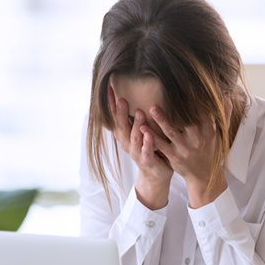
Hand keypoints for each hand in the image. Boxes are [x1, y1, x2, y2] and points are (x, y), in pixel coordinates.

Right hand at [108, 86, 172, 209]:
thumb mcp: (139, 132)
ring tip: (139, 112)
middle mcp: (127, 143)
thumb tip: (135, 95)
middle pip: (122, 126)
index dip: (111, 104)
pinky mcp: (147, 161)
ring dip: (136, 125)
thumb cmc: (149, 149)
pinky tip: (149, 134)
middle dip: (121, 113)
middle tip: (122, 99)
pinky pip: (147, 151)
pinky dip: (147, 142)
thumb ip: (136, 118)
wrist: (155, 175)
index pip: (115, 117)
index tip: (109, 88)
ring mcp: (136, 153)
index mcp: (124, 135)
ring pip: (134, 137)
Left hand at [143, 100, 231, 208]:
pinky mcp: (174, 157)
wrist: (203, 176)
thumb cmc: (210, 150)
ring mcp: (185, 149)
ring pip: (172, 132)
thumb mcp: (221, 134)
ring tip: (152, 109)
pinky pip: (161, 146)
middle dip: (177, 108)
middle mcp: (198, 140)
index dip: (195, 100)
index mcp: (210, 131)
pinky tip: (143, 128)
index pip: (203, 112)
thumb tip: (226, 95)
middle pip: (187, 121)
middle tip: (166, 94)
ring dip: (161, 120)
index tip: (187, 87)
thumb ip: (225, 114)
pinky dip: (152, 137)